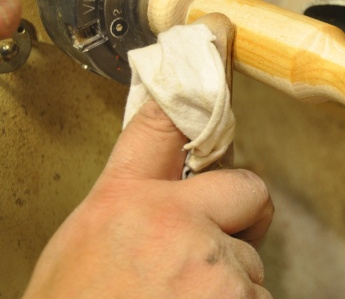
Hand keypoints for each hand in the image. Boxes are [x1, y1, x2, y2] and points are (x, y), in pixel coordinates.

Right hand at [23, 100, 274, 297]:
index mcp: (123, 206)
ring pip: (255, 261)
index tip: (214, 79)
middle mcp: (175, 224)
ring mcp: (214, 268)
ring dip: (234, 287)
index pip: (164, 130)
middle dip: (240, 222)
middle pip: (250, 192)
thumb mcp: (76, 258)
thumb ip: (127, 218)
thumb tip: (164, 200)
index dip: (193, 110)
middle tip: (208, 259)